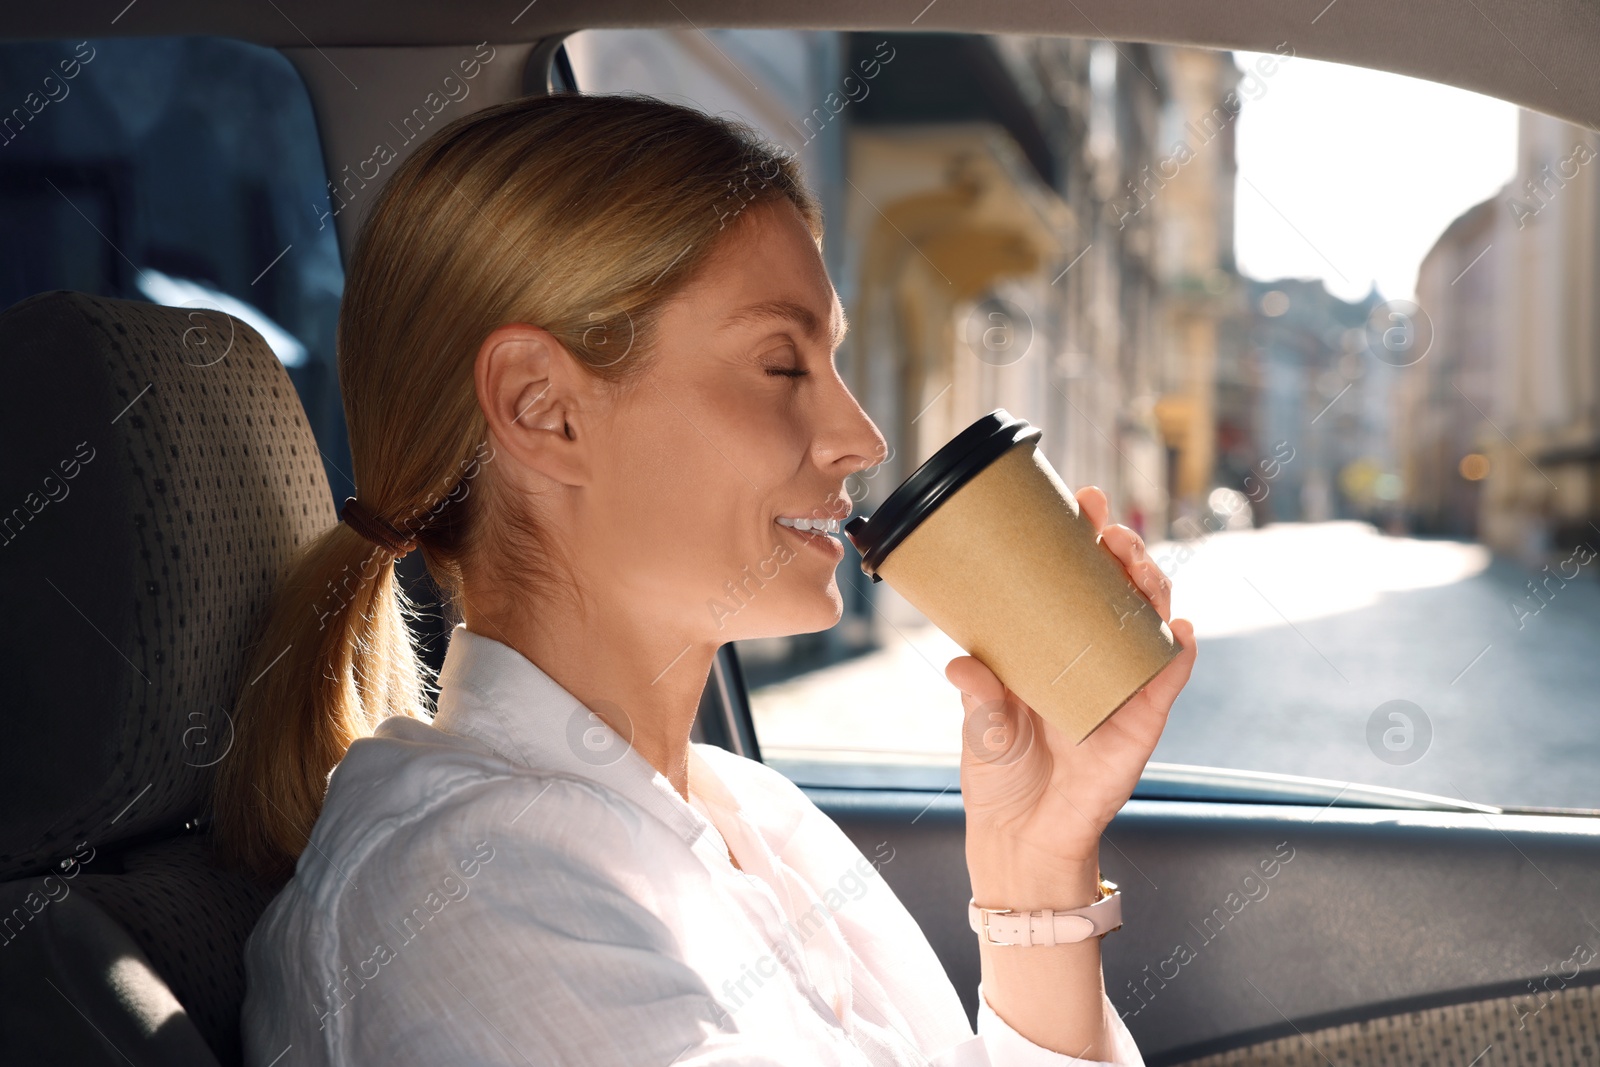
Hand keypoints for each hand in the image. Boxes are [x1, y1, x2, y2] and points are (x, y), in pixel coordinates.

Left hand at [949, 485, 1197, 905]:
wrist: (1019, 839)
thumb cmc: (999, 776)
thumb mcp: (979, 725)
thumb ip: (979, 694)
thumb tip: (962, 662)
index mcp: (1052, 650)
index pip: (1074, 581)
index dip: (1081, 539)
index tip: (1079, 499)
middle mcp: (1092, 661)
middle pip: (1119, 591)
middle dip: (1120, 549)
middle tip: (1104, 522)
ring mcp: (1121, 688)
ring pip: (1148, 622)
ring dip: (1149, 584)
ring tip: (1132, 557)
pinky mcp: (1141, 723)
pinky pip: (1168, 679)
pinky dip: (1177, 652)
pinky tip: (1177, 626)